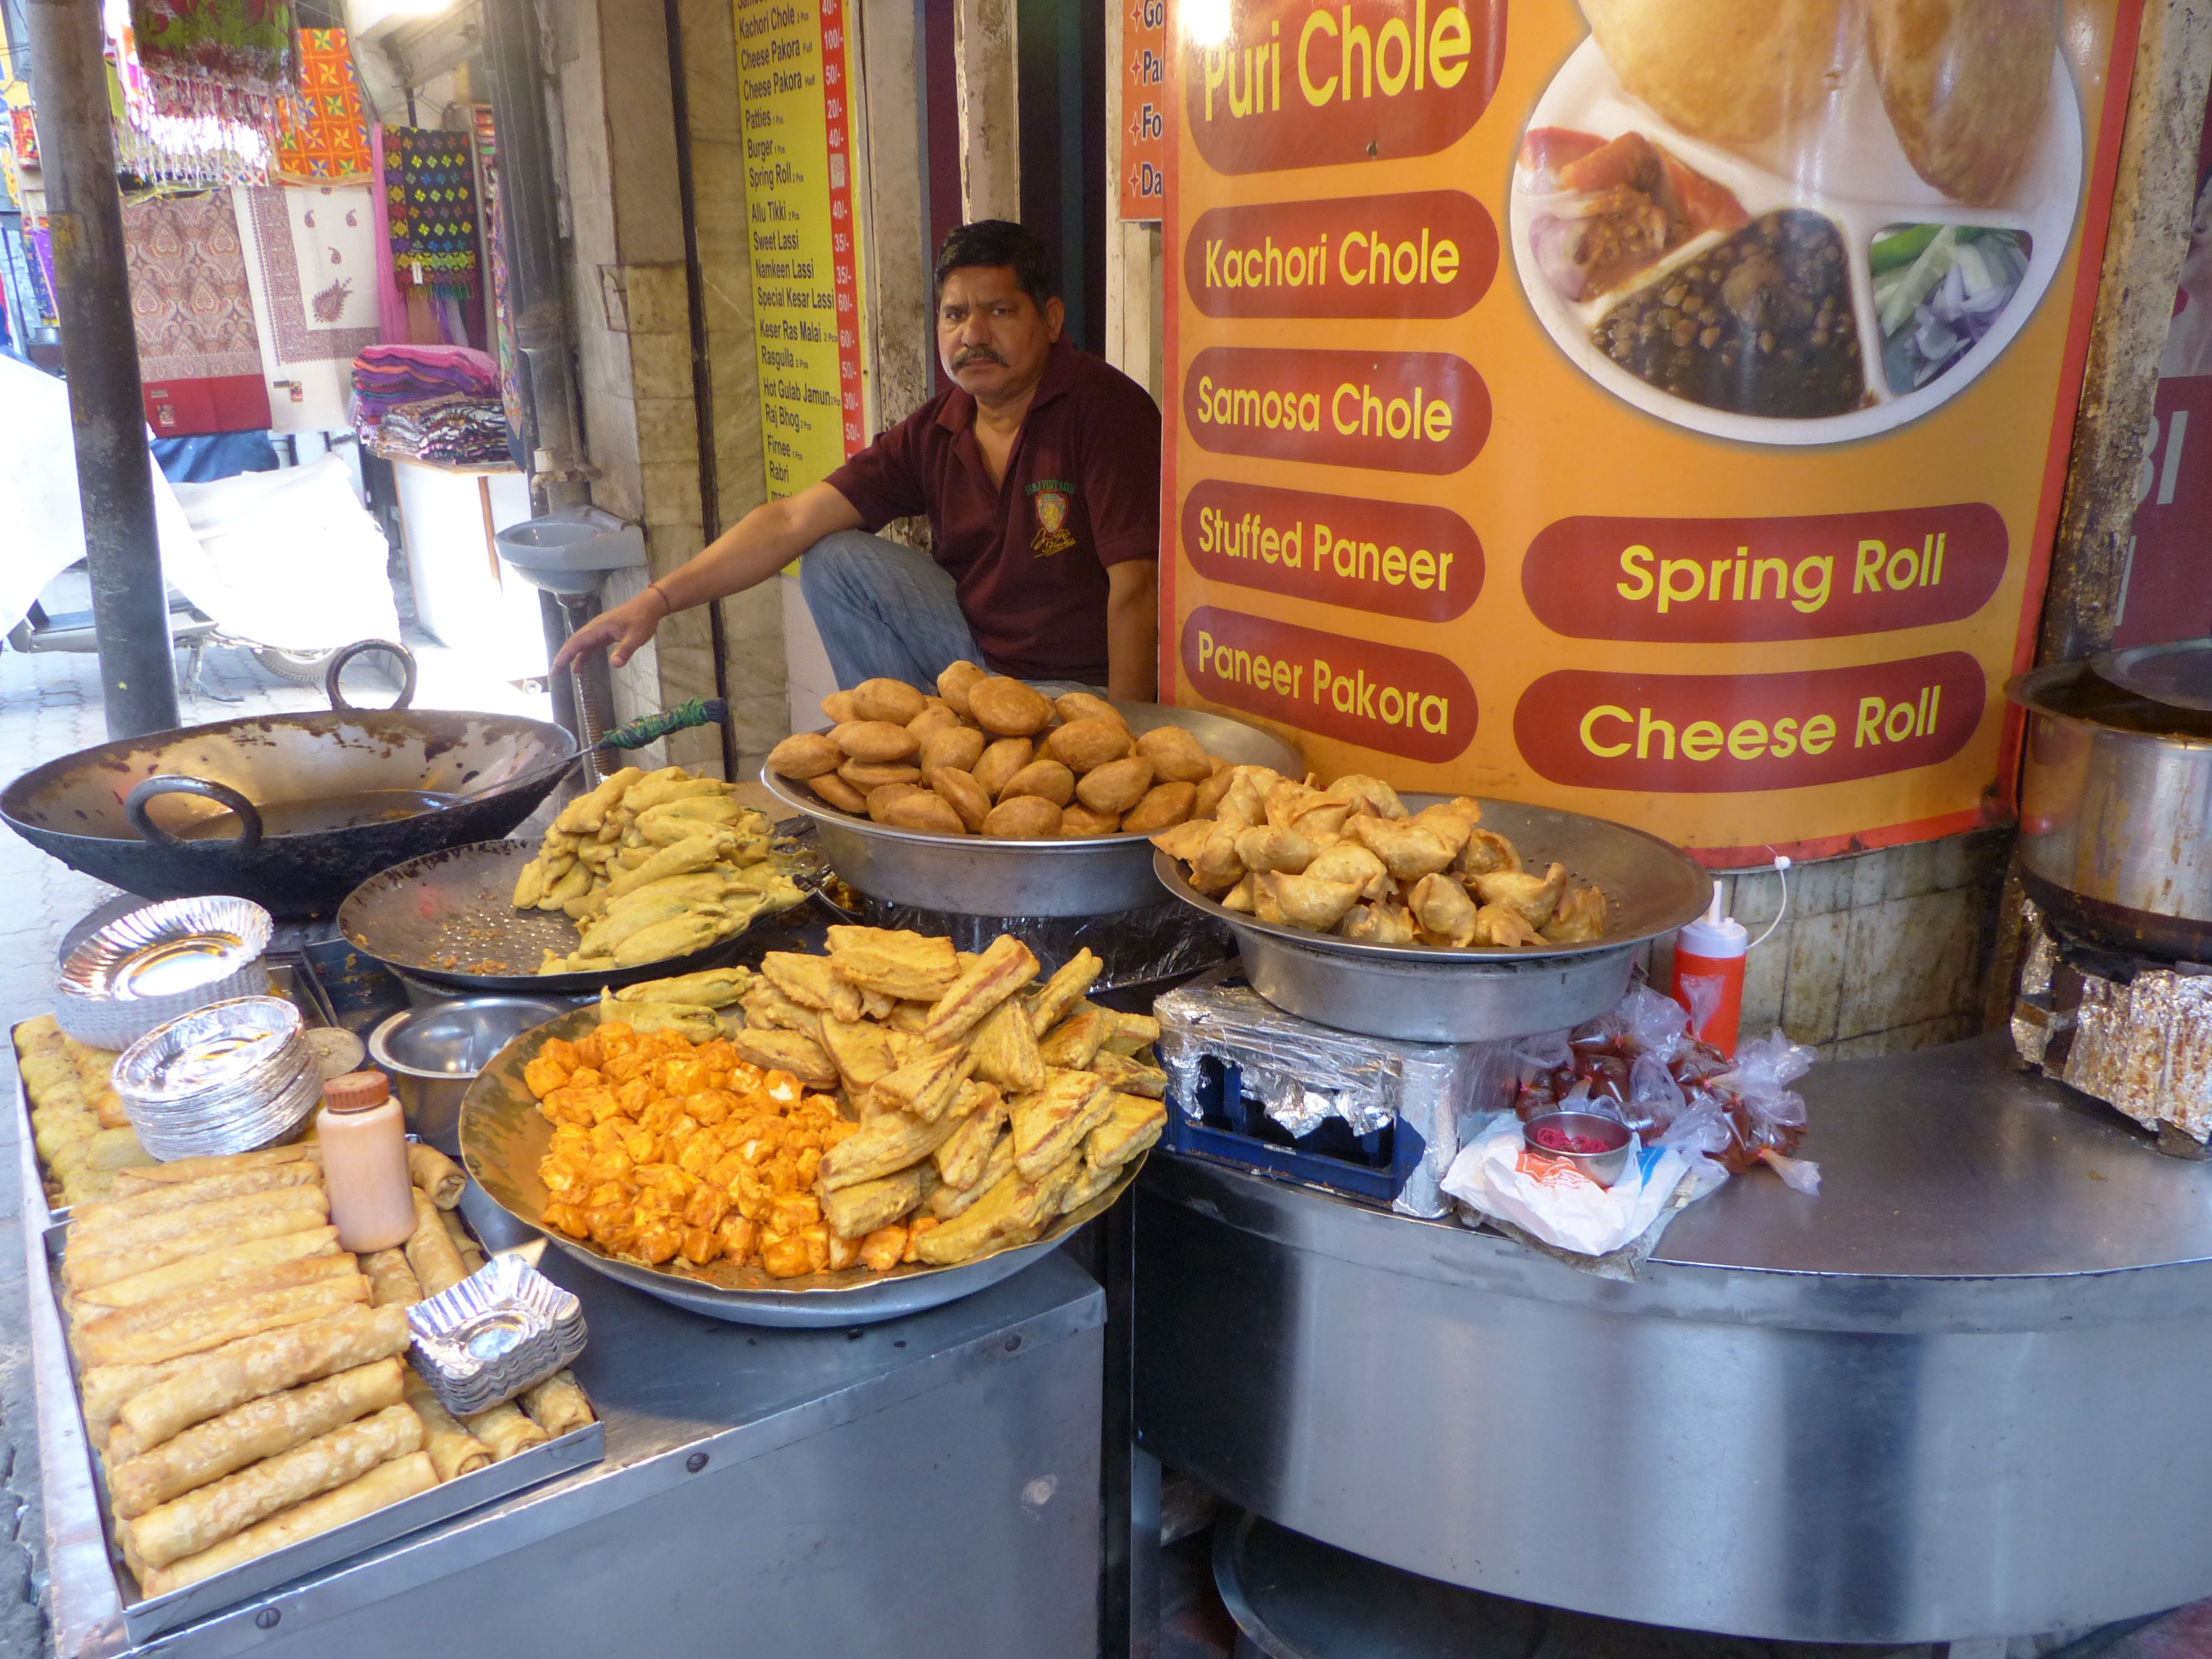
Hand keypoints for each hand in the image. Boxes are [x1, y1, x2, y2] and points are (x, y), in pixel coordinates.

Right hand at [551, 589, 667, 673]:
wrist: (649, 606)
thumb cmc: (642, 620)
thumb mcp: (636, 637)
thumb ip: (625, 650)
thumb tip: (615, 664)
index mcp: (598, 627)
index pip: (577, 642)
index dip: (565, 655)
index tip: (556, 667)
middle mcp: (595, 628)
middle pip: (574, 642)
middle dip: (563, 656)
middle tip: (554, 672)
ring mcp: (599, 630)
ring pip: (580, 644)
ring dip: (571, 656)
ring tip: (562, 670)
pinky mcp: (604, 634)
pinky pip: (589, 645)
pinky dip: (583, 655)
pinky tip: (579, 666)